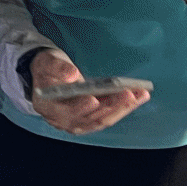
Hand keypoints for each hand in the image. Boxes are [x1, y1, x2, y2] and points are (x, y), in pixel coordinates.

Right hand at [27, 49, 148, 135]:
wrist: (48, 78)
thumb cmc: (47, 69)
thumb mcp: (46, 62)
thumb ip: (57, 67)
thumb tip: (72, 74)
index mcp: (49, 108)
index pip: (67, 111)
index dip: (80, 107)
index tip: (94, 99)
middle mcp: (63, 121)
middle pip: (91, 118)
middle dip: (112, 106)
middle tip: (129, 93)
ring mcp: (78, 123)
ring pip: (103, 119)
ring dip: (123, 108)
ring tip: (140, 94)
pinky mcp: (90, 120)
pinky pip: (109, 116)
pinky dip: (124, 107)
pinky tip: (138, 96)